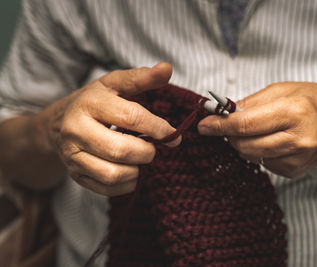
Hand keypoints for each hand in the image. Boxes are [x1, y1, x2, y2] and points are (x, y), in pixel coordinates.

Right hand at [35, 63, 179, 195]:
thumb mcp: (115, 83)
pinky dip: (127, 185)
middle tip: (154, 147)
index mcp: (90, 103)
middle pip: (121, 150)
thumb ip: (142, 78)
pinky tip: (133, 171)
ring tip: (142, 159)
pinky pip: (106, 189)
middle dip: (147, 152)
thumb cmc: (94, 102)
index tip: (172, 134)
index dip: (158, 128)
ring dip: (138, 171)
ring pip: (113, 174)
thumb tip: (167, 69)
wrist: (59, 123)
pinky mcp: (75, 175)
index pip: (132, 118)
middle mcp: (76, 130)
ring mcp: (73, 156)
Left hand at [198, 82, 316, 177]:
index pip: (245, 125)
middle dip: (229, 135)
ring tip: (254, 129)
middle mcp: (298, 139)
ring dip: (242, 143)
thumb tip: (219, 113)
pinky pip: (262, 164)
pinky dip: (257, 152)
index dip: (219, 126)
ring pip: (250, 156)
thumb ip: (248, 103)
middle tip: (227, 124)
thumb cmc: (311, 99)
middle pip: (244, 145)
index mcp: (294, 112)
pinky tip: (269, 140)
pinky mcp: (294, 171)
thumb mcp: (280, 89)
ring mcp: (297, 159)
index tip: (203, 125)